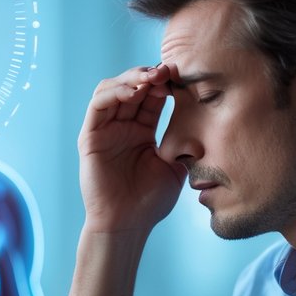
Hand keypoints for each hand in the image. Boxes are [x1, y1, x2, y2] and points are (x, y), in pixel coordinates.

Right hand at [78, 64, 184, 234]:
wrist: (128, 224)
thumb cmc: (150, 201)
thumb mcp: (176, 167)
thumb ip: (184, 143)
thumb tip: (205, 118)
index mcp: (142, 132)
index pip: (152, 97)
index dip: (165, 83)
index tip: (182, 77)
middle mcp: (122, 127)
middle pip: (132, 87)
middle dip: (150, 75)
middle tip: (168, 71)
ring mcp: (104, 130)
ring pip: (113, 89)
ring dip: (132, 78)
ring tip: (151, 78)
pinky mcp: (90, 137)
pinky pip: (99, 105)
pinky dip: (115, 92)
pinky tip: (134, 91)